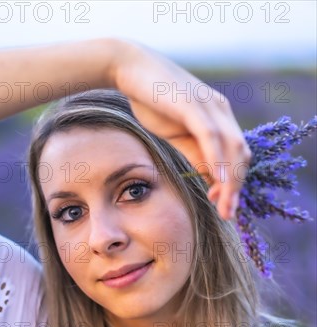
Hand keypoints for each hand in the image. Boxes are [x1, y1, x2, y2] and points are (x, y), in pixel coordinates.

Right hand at [113, 41, 250, 219]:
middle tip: (227, 214)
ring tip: (224, 205)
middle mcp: (220, 109)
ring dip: (230, 180)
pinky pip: (211, 135)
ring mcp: (209, 104)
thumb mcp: (178, 135)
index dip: (234, 182)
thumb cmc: (152, 101)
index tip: (222, 205)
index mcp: (219, 116)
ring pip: (231, 147)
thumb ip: (196, 154)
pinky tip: (218, 181)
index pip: (237, 154)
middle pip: (240, 153)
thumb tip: (211, 178)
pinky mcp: (192, 104)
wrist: (129, 69)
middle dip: (236, 187)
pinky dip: (217, 159)